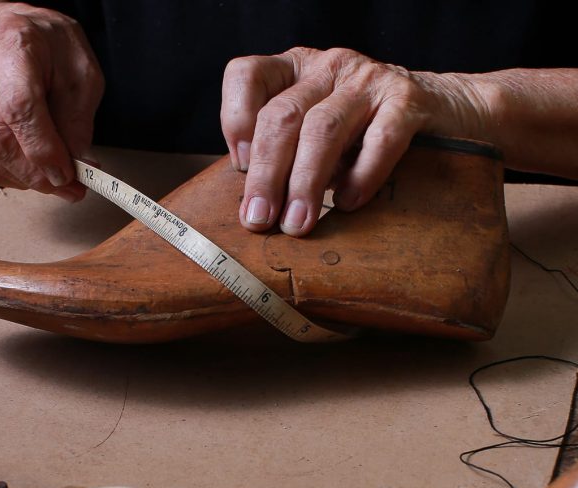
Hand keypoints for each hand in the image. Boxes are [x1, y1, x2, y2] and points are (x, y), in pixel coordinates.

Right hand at [0, 1, 103, 200]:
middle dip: (38, 173)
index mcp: (11, 44)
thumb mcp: (80, 73)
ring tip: (56, 175)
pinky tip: (33, 168)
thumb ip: (78, 120)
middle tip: (70, 186)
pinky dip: (12, 175)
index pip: (19, 106)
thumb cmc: (50, 48)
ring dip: (27, 178)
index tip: (67, 174)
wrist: (14, 29)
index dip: (44, 149)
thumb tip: (79, 166)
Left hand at [221, 47, 487, 236]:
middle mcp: (328, 67)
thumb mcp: (317, 137)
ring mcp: (369, 80)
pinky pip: (379, 139)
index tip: (240, 168)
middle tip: (260, 220)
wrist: (448, 114)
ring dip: (306, 183)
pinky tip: (348, 204)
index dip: (235, 121)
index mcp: (295, 71)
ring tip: (298, 224)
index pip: (247, 76)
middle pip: (282, 116)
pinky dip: (361, 175)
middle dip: (267, 174)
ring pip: (323, 129)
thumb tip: (254, 210)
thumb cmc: (366, 135)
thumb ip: (286, 158)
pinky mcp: (408, 100)